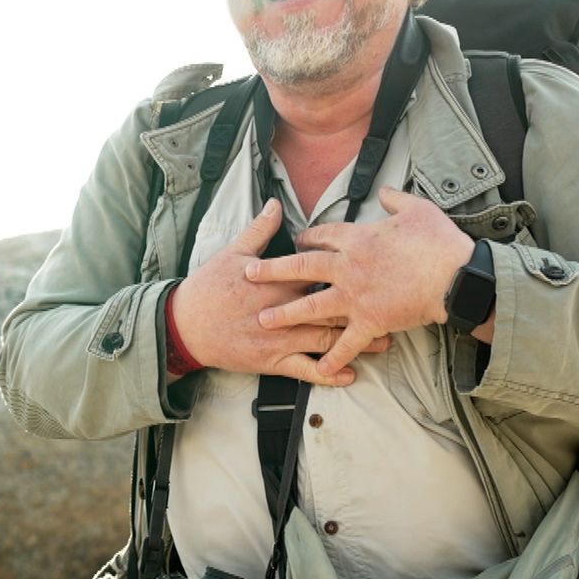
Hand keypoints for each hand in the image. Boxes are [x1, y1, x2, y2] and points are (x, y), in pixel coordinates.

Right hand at [170, 198, 389, 384]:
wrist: (185, 326)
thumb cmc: (209, 288)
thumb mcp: (232, 253)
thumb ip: (260, 230)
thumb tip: (275, 204)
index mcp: (278, 281)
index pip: (320, 273)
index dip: (349, 272)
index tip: (375, 268)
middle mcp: (284, 309)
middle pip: (332, 307)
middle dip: (364, 309)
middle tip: (392, 307)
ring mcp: (279, 338)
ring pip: (325, 340)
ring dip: (356, 342)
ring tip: (383, 341)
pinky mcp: (272, 362)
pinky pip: (306, 370)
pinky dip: (328, 373)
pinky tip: (348, 374)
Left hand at [243, 188, 473, 376]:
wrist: (456, 276)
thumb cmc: (438, 242)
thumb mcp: (417, 209)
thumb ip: (396, 199)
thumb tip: (386, 190)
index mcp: (357, 239)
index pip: (322, 236)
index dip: (306, 238)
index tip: (295, 241)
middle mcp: (348, 267)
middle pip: (301, 269)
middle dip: (273, 272)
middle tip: (250, 275)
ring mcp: (356, 297)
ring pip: (312, 307)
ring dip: (286, 315)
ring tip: (264, 320)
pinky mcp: (370, 322)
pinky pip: (346, 343)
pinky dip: (333, 357)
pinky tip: (320, 368)